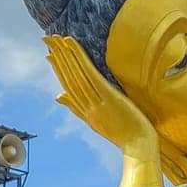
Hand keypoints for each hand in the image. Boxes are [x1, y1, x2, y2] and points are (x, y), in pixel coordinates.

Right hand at [43, 35, 162, 186]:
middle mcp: (87, 107)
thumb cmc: (126, 137)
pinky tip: (71, 44)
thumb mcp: (98, 123)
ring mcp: (96, 102)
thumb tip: (58, 97)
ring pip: (76, 74)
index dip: (58, 71)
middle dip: (57, 57)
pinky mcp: (107, 96)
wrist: (140, 148)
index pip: (68, 88)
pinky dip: (79, 58)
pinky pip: (89, 74)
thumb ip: (78, 110)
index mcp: (86, 113)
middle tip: (47, 39)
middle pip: (69, 78)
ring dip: (65, 54)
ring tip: (55, 38)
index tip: (49, 56)